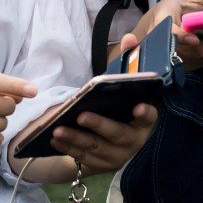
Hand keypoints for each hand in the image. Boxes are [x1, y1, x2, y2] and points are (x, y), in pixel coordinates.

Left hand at [49, 34, 156, 175]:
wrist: (111, 142)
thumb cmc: (118, 108)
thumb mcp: (123, 88)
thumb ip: (128, 62)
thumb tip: (130, 37)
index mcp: (143, 122)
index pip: (149, 117)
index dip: (145, 114)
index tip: (139, 107)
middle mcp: (133, 141)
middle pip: (117, 134)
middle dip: (99, 125)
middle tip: (81, 115)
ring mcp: (116, 156)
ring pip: (95, 148)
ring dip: (75, 138)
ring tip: (57, 128)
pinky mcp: (99, 165)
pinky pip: (82, 157)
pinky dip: (67, 147)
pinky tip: (53, 137)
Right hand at [138, 0, 202, 69]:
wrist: (169, 18)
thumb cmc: (183, 2)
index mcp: (163, 18)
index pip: (167, 31)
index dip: (179, 37)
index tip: (195, 40)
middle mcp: (167, 40)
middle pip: (191, 50)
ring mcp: (178, 54)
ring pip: (201, 57)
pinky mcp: (188, 62)